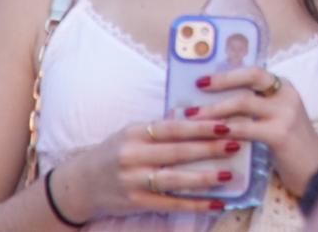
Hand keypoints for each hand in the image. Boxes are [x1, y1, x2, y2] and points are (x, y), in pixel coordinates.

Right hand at [56, 117, 239, 219]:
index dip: (201, 126)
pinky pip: (171, 204)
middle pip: (177, 152)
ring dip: (204, 177)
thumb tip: (197, 114)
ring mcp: (134, 182)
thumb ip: (161, 126)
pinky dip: (195, 204)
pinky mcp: (136, 203)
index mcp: (135, 133)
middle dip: (209, 149)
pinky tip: (216, 202)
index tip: (226, 123)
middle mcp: (133, 156)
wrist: (80, 184)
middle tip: (237, 143)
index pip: (173, 128)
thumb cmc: (114, 152)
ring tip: (229, 174)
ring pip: (175, 180)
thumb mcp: (132, 132)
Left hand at [190, 66, 317, 195]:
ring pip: (243, 103)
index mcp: (284, 88)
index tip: (204, 78)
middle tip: (197, 87)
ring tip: (193, 116)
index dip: (228, 73)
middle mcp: (286, 94)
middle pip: (251, 77)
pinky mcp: (280, 134)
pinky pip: (245, 129)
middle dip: (221, 81)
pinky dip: (225, 131)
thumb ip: (257, 108)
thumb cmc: (292, 146)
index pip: (254, 71)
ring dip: (215, 109)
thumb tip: (218, 102)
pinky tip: (211, 136)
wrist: (317, 170)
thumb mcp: (277, 118)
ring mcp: (285, 113)